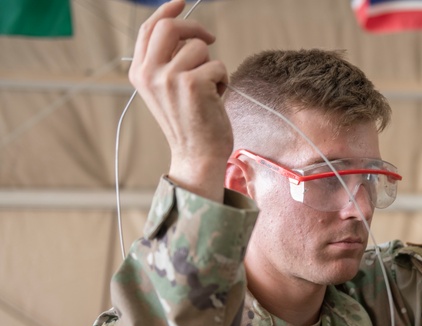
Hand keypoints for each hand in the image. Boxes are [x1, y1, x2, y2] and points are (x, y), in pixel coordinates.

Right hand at [128, 0, 230, 200]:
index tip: (181, 3)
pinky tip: (216, 98)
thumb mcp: (166, 90)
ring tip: (209, 89)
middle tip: (211, 38)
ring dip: (212, 65)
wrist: (197, 155)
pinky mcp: (193, 84)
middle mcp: (150, 73)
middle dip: (195, 28)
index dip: (166, 12)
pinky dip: (223, 80)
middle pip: (170, 27)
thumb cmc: (189, 123)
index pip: (148, 30)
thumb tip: (182, 29)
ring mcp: (170, 78)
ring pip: (199, 48)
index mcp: (139, 72)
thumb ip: (167, 61)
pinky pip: (218, 65)